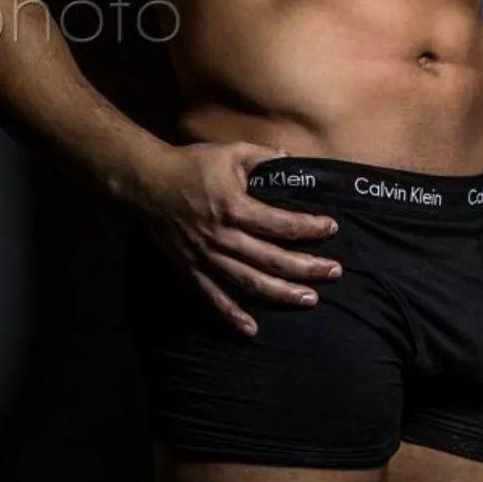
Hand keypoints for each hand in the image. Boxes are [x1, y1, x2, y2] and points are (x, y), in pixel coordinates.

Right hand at [132, 140, 342, 336]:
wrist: (147, 183)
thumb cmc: (191, 164)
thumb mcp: (230, 151)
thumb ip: (263, 156)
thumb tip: (292, 159)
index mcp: (235, 206)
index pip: (281, 224)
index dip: (310, 227)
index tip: (332, 227)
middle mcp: (223, 237)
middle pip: (273, 259)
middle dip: (308, 267)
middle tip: (335, 271)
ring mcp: (207, 257)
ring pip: (250, 283)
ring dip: (282, 294)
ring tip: (310, 299)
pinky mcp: (191, 269)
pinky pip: (214, 297)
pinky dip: (232, 316)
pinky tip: (252, 330)